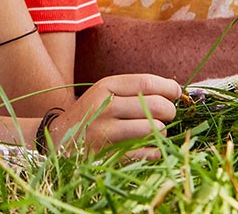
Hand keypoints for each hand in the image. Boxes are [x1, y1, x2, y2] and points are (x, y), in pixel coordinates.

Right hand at [46, 74, 179, 157]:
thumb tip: (175, 89)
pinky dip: (154, 150)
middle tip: (167, 114)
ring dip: (161, 131)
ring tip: (155, 130)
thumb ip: (135, 90)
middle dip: (170, 111)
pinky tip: (148, 147)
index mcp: (106, 87)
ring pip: (154, 129)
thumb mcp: (106, 93)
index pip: (147, 82)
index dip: (169, 87)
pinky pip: (148, 152)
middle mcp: (106, 107)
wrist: (59, 139)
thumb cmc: (91, 114)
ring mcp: (107, 132)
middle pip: (155, 105)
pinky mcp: (110, 155)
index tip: (177, 93)